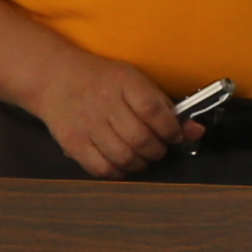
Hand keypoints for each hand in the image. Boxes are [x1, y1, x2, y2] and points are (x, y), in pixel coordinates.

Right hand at [26, 49, 191, 176]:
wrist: (55, 79)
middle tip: (157, 148)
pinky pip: (102, 169)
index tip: (173, 135)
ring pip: (123, 157)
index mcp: (123, 81)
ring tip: (141, 155)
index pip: (153, 110)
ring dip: (140, 163)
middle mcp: (103, 102)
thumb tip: (197, 131)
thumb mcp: (134, 82)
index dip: (170, 129)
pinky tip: (121, 162)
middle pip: (140, 138)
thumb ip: (165, 107)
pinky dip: (118, 172)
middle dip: (157, 150)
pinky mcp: (73, 143)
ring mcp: (86, 125)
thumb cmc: (103, 81)